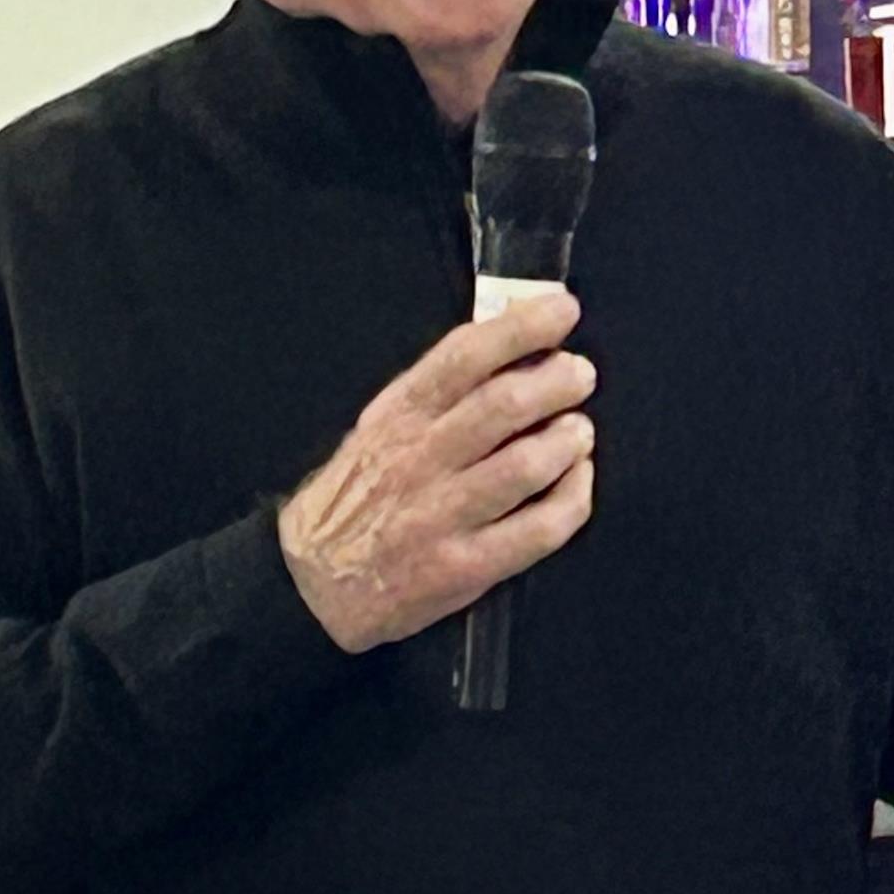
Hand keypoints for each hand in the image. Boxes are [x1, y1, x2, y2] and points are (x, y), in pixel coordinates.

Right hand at [278, 290, 596, 653]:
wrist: (313, 583)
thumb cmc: (356, 496)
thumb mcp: (378, 428)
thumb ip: (437, 392)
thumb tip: (513, 350)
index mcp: (399, 416)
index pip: (464, 356)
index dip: (522, 326)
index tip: (562, 309)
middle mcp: (419, 460)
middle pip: (503, 406)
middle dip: (557, 381)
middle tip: (580, 375)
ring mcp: (442, 516)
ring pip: (525, 465)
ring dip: (568, 439)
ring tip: (579, 431)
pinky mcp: (464, 568)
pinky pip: (538, 530)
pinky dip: (572, 498)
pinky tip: (575, 482)